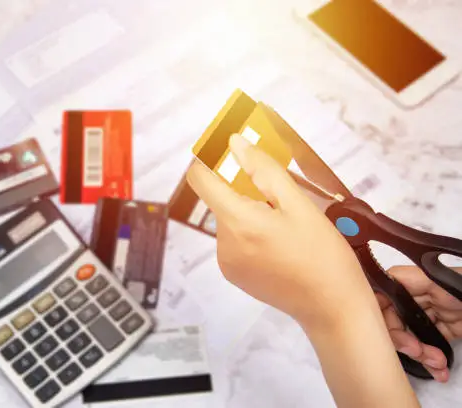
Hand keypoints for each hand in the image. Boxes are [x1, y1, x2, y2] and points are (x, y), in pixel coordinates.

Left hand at [186, 133, 378, 328]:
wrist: (333, 309)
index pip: (200, 179)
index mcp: (237, 222)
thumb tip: (234, 143)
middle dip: (246, 191)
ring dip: (251, 213)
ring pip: (230, 219)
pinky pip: (235, 241)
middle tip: (284, 199)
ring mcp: (226, 262)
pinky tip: (280, 244)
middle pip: (221, 200)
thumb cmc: (323, 254)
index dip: (211, 159)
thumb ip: (264, 171)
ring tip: (287, 227)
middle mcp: (222, 243)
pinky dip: (251, 233)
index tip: (232, 152)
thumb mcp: (299, 205)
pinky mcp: (234, 275)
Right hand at [378, 265, 461, 382]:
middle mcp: (412, 299)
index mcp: (408, 282)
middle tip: (417, 350)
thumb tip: (380, 279)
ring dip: (421, 357)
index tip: (389, 333)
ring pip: (408, 340)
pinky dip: (431, 363)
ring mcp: (426, 316)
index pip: (378, 298)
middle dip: (403, 342)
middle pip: (390, 323)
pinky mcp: (439, 332)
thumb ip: (409, 280)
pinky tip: (439, 370)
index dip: (378, 317)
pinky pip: (427, 350)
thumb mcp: (438, 280)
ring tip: (438, 362)